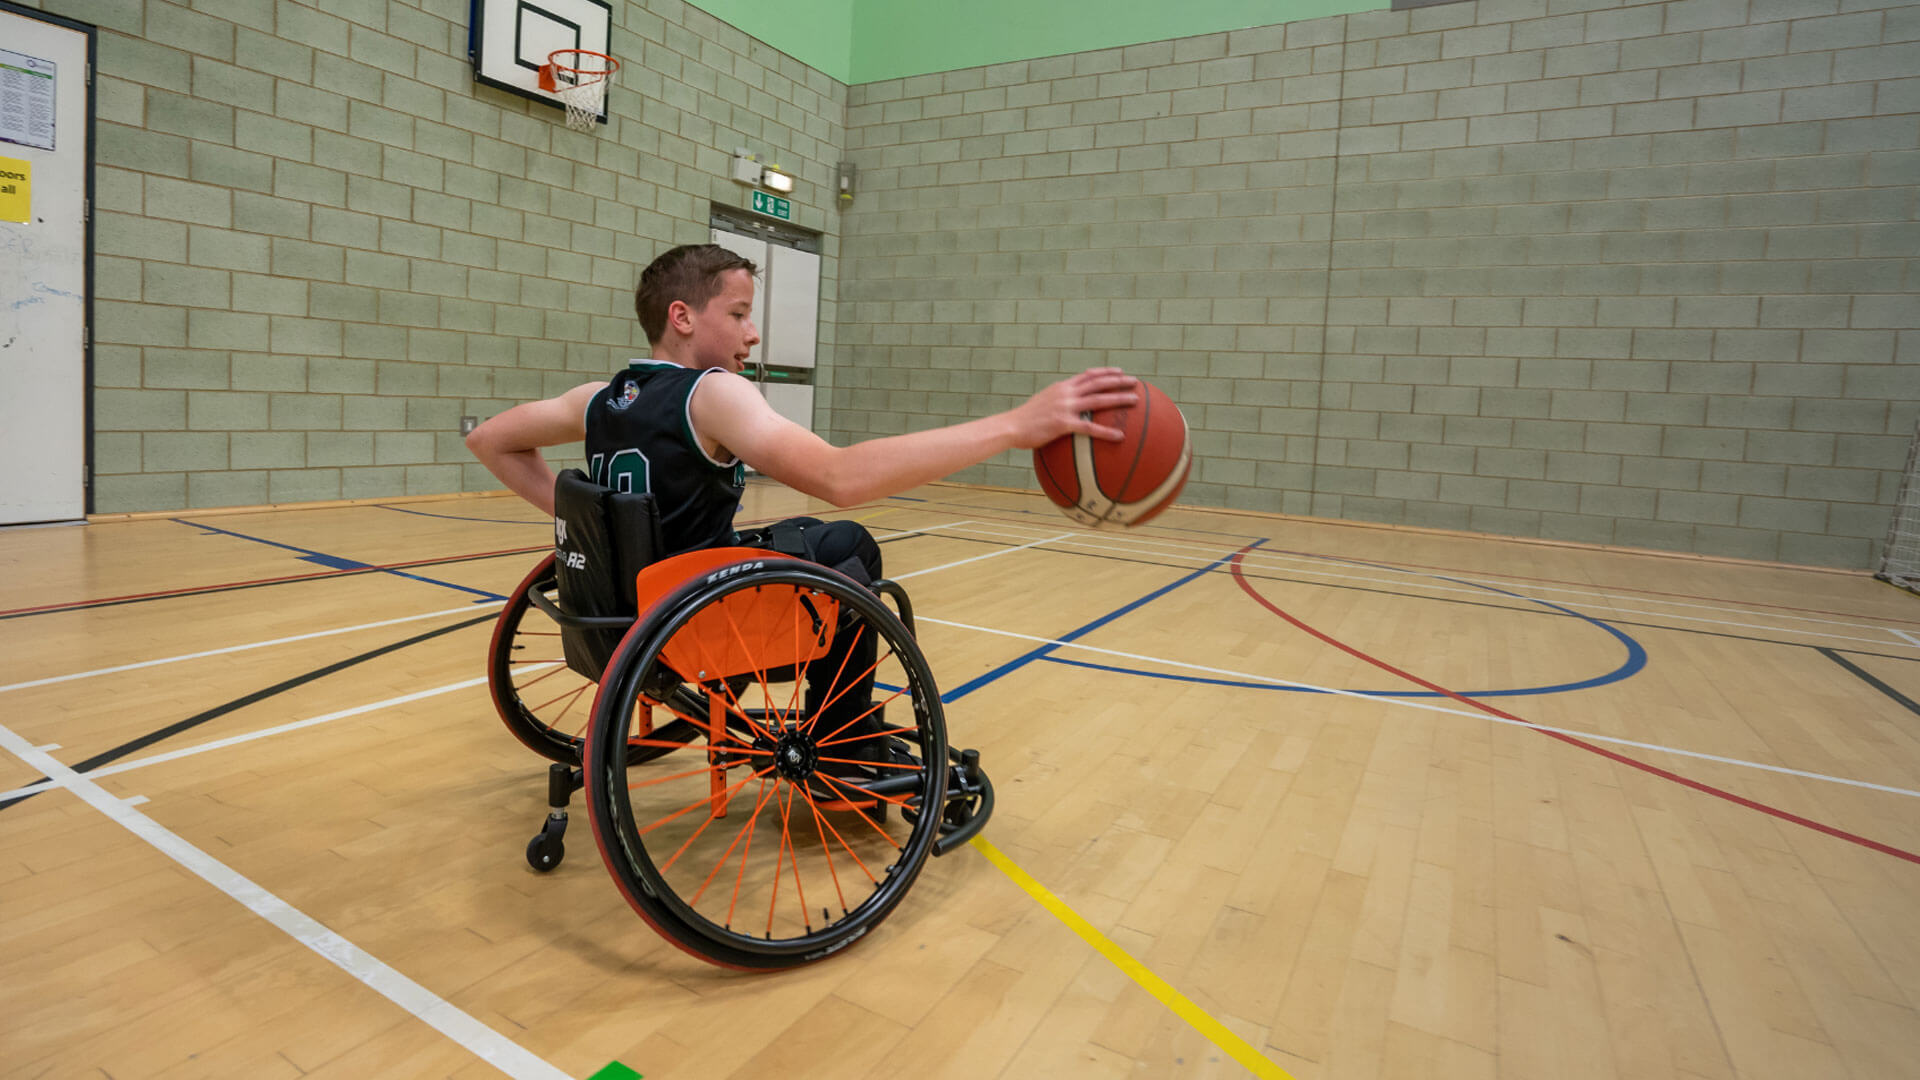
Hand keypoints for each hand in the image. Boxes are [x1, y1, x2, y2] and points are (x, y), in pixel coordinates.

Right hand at [1007, 367, 1140, 448]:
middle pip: (1097, 382)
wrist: (1010, 426)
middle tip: (1135, 382)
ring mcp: (1065, 407)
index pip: (1087, 375)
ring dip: (1118, 398)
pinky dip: (1106, 431)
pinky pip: (1089, 427)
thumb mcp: (1042, 403)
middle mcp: (1065, 393)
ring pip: (1098, 399)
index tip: (1119, 371)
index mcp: (1061, 387)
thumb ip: (1057, 401)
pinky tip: (1119, 436)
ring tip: (1135, 400)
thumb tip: (1068, 406)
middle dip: (1118, 380)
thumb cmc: (1025, 420)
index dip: (1105, 372)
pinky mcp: (1063, 423)